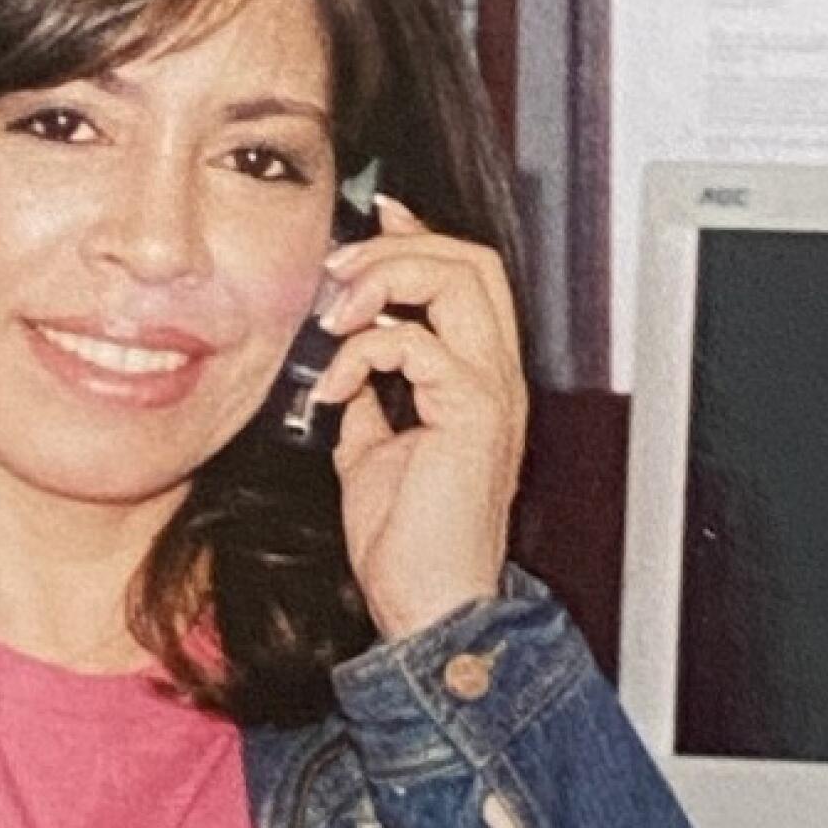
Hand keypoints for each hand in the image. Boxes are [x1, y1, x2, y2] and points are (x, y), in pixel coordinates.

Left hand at [308, 196, 527, 641]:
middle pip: (473, 259)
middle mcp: (496, 376)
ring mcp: (491, 391)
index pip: (468, 275)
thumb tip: (341, 366)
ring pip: (461, 278)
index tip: (372, 220)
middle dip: (399, 246)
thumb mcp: (373, 451)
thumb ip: (369, 401)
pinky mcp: (472, 413)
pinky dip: (362, 353)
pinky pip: (418, 343)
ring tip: (334, 315)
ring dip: (387, 279)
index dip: (419, 235)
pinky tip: (331, 391)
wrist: (428, 606)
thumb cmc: (408, 543)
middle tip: (337, 271)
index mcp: (477, 379)